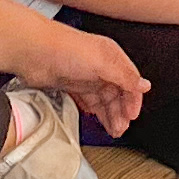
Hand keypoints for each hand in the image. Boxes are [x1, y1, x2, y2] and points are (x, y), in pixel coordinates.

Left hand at [31, 27, 148, 141]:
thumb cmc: (66, 49)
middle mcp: (101, 66)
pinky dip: (94, 111)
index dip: (133, 101)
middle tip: (120, 128)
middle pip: (117, 94)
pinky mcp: (71, 84)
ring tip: (112, 130)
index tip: (131, 116)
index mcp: (112, 57)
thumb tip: (144, 86)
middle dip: (121, 112)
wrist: (34, 52)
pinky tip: (95, 118)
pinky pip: (88, 101)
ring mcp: (86, 76)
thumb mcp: (102, 63)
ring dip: (109, 115)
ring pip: (103, 100)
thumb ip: (124, 76)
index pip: (130, 82)